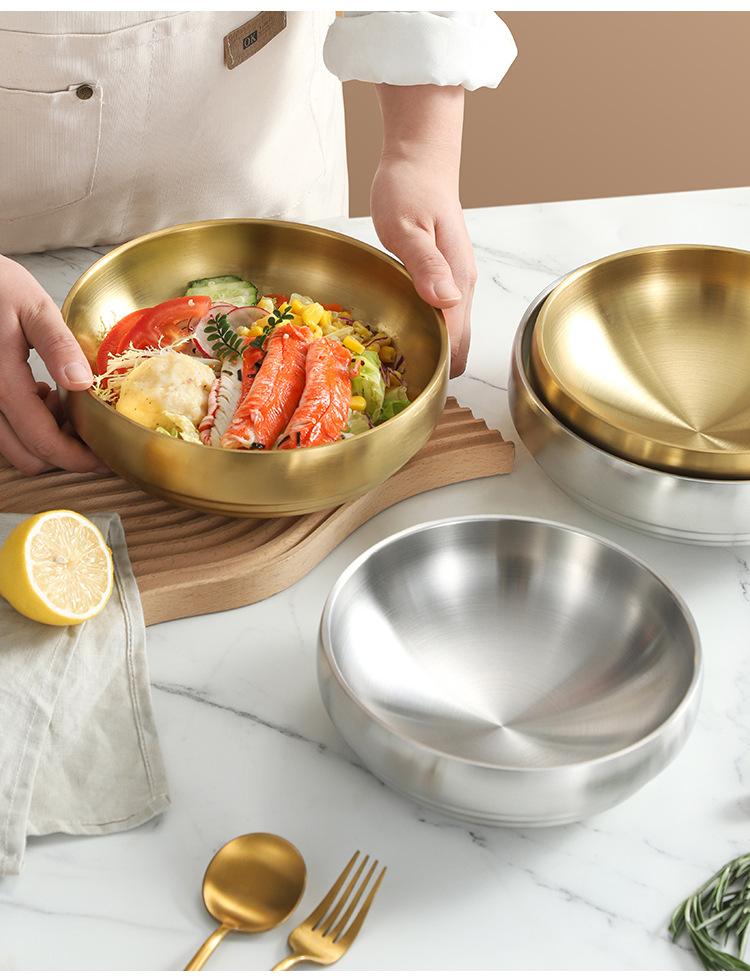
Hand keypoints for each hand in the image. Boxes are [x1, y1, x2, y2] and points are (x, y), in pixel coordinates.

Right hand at [0, 255, 101, 473]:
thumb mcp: (34, 307)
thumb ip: (58, 345)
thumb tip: (82, 382)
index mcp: (1, 382)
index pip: (44, 442)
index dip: (80, 458)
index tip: (108, 458)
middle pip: (28, 457)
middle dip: (66, 454)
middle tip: (94, 433)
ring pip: (15, 449)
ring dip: (46, 441)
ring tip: (68, 407)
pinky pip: (5, 431)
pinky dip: (30, 426)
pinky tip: (44, 396)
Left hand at [370, 84, 474, 375]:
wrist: (421, 160)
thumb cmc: (409, 190)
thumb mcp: (408, 227)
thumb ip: (426, 265)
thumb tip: (447, 301)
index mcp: (457, 281)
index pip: (457, 342)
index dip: (441, 372)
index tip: (417, 393)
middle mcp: (462, 288)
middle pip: (458, 346)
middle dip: (436, 370)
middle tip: (399, 391)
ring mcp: (456, 284)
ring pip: (451, 334)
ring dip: (431, 354)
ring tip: (398, 374)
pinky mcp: (445, 279)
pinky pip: (441, 318)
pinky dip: (427, 335)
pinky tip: (403, 341)